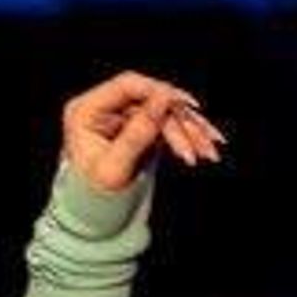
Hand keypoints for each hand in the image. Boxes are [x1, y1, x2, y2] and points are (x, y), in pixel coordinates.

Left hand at [62, 71, 224, 191]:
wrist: (92, 211)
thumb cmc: (93, 193)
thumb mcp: (114, 167)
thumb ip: (137, 133)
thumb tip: (162, 99)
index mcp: (86, 110)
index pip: (128, 86)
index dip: (159, 91)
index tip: (186, 104)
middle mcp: (104, 106)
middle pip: (151, 100)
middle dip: (182, 122)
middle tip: (204, 144)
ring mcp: (122, 114)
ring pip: (164, 112)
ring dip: (191, 131)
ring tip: (210, 152)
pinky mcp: (139, 124)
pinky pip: (167, 124)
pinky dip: (187, 137)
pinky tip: (204, 148)